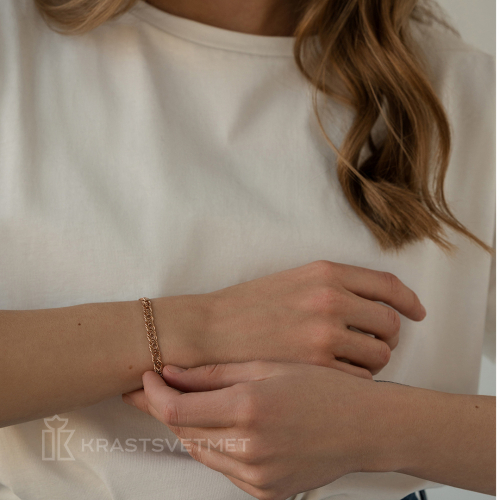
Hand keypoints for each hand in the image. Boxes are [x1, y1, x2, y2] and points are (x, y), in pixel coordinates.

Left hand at [123, 361, 399, 499]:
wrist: (364, 426)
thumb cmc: (321, 387)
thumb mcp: (269, 367)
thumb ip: (215, 373)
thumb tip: (170, 373)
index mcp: (250, 408)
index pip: (176, 409)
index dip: (153, 394)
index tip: (146, 377)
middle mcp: (249, 448)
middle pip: (183, 431)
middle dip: (166, 407)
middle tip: (161, 385)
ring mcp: (257, 476)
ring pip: (199, 450)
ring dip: (189, 426)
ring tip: (193, 400)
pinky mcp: (265, 492)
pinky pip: (223, 467)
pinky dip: (214, 445)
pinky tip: (224, 424)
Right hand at [156, 260, 425, 375]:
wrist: (210, 330)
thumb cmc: (247, 306)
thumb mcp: (293, 280)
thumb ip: (333, 285)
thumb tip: (370, 302)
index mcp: (326, 273)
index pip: (387, 285)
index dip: (409, 301)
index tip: (416, 312)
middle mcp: (331, 299)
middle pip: (390, 323)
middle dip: (388, 336)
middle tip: (373, 342)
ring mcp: (325, 334)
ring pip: (380, 354)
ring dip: (373, 359)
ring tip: (351, 361)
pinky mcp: (317, 366)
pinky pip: (359, 377)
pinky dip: (355, 379)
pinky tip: (336, 376)